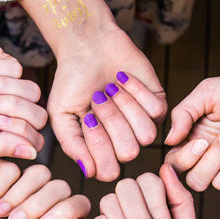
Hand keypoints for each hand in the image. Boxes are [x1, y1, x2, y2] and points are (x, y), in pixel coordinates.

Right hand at [0, 24, 47, 157]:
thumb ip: (0, 143)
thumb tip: (31, 156)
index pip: (34, 139)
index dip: (20, 129)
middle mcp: (7, 114)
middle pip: (38, 116)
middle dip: (11, 106)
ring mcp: (9, 89)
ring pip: (32, 91)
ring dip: (0, 86)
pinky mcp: (6, 65)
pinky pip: (17, 69)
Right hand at [49, 25, 166, 181]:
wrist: (88, 46)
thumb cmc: (72, 81)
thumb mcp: (61, 114)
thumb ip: (72, 145)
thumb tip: (88, 172)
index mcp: (100, 151)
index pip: (108, 171)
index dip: (99, 146)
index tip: (87, 118)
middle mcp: (123, 143)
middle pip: (128, 153)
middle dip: (111, 120)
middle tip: (98, 97)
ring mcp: (142, 126)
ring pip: (146, 135)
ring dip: (125, 106)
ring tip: (110, 88)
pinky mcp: (158, 105)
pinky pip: (155, 110)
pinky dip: (136, 91)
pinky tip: (123, 79)